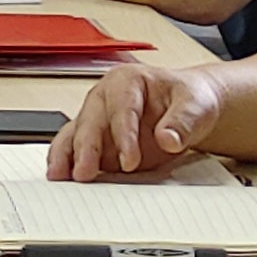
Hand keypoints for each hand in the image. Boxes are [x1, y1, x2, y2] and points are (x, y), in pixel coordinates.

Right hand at [47, 61, 232, 179]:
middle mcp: (105, 96)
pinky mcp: (96, 139)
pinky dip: (67, 160)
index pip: (121, 107)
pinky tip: (61, 175)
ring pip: (76, 133)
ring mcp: (97, 118)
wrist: (188, 108)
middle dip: (86, 148)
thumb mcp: (196, 106)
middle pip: (91, 120)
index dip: (123, 135)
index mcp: (127, 80)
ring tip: (61, 176)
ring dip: (67, 155)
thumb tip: (167, 139)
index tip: (130, 161)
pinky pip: (74, 147)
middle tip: (84, 173)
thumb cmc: (188, 100)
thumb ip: (183, 122)